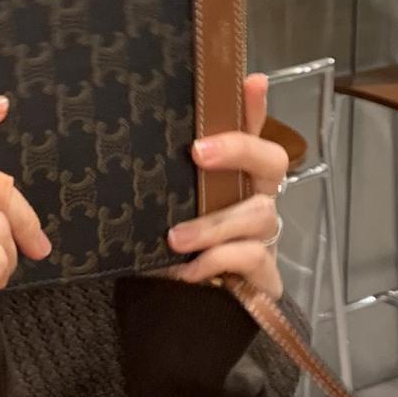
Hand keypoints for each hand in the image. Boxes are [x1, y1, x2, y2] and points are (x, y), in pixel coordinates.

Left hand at [167, 72, 287, 300]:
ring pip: (258, 214)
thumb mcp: (163, 210)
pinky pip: (251, 257)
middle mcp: (257, 198)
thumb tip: (126, 131)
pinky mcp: (264, 273)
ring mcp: (264, 236)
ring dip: (213, 224)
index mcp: (235, 177)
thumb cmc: (178, 252)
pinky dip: (217, 261)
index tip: (250, 80)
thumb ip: (158, 176)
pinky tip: (188, 271)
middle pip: (272, 160)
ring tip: (176, 238)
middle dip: (238, 149)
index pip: (252, 131)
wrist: (189, 316)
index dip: (255, 106)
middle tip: (198, 152)